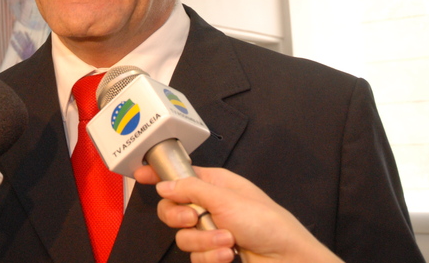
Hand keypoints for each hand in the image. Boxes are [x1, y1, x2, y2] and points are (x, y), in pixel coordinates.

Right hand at [134, 166, 344, 262]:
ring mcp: (211, 231)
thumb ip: (191, 190)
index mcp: (215, 184)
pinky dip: (211, 256)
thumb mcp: (227, 199)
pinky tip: (230, 255)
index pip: (180, 175)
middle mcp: (210, 206)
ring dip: (204, 241)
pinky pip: (195, 256)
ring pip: (183, 237)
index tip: (141, 174)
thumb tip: (164, 185)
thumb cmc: (268, 223)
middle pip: (172, 208)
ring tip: (228, 242)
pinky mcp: (214, 254)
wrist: (288, 260)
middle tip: (193, 218)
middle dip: (180, 217)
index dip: (159, 174)